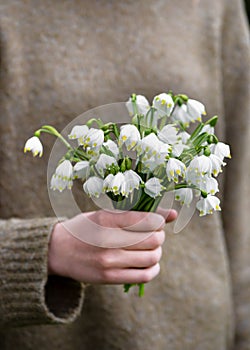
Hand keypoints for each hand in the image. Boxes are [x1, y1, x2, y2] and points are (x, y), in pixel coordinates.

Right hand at [48, 208, 176, 284]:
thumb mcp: (105, 214)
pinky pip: (144, 276)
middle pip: (154, 239)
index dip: (159, 220)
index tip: (157, 221)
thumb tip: (172, 214)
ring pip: (152, 257)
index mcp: (106, 218)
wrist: (57, 251)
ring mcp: (108, 261)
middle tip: (154, 234)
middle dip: (160, 236)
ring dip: (157, 252)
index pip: (147, 220)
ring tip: (150, 248)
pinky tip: (148, 263)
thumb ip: (136, 213)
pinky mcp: (109, 277)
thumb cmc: (85, 227)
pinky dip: (153, 268)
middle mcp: (108, 240)